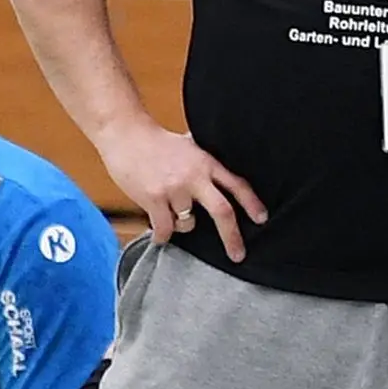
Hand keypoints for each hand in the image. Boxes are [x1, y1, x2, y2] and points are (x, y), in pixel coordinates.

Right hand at [99, 120, 267, 260]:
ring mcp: (173, 189)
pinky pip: (165, 229)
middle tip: (238, 255)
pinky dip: (163, 236)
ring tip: (170, 213)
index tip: (262, 219)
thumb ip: (204, 163)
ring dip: (182, 225)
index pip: (237, 185)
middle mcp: (194, 176)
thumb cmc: (155, 140)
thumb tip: (220, 177)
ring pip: (188, 223)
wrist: (125, 133)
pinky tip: (159, 235)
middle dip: (233, 237)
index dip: (252, 203)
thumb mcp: (189, 146)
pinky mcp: (153, 198)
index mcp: (206, 162)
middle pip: (223, 211)